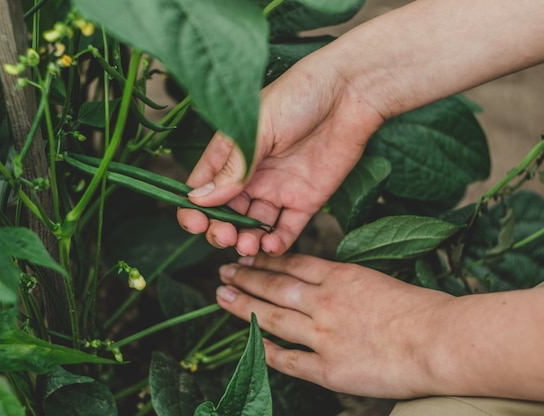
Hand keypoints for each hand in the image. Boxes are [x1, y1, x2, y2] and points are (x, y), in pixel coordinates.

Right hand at [177, 48, 383, 255]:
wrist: (349, 92)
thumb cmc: (299, 95)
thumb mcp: (257, 128)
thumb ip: (232, 168)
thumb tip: (199, 199)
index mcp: (231, 153)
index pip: (203, 189)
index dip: (193, 210)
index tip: (195, 222)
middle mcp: (251, 175)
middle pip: (225, 213)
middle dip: (219, 230)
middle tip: (226, 236)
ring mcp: (277, 188)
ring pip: (253, 225)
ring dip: (246, 240)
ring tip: (248, 245)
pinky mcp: (306, 199)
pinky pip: (286, 229)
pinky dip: (276, 242)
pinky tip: (271, 245)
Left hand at [214, 253, 454, 398]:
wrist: (440, 340)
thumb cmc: (423, 309)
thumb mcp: (379, 280)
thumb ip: (347, 283)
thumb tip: (326, 283)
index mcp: (340, 276)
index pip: (292, 264)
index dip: (266, 260)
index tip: (247, 257)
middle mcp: (324, 302)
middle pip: (274, 286)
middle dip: (246, 277)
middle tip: (224, 271)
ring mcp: (323, 335)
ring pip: (272, 317)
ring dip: (244, 306)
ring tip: (222, 297)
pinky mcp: (328, 369)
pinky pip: (288, 359)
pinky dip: (267, 350)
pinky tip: (251, 343)